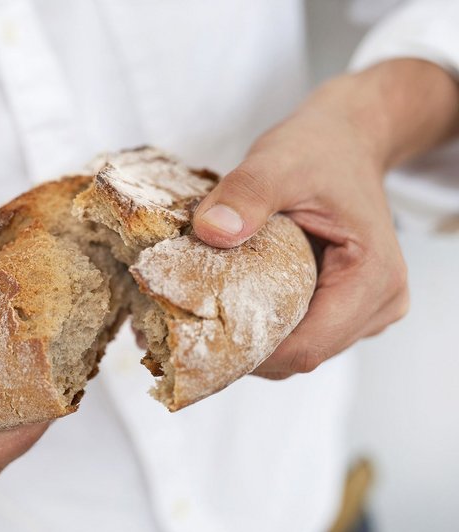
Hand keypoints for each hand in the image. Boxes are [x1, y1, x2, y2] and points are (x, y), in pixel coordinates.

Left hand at [192, 59, 458, 378]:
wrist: (344, 141)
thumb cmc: (318, 150)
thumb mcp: (278, 161)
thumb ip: (247, 194)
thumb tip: (212, 232)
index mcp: (374, 279)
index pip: (306, 347)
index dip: (249, 354)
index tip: (194, 342)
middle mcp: (379, 305)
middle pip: (300, 356)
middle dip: (243, 350)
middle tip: (185, 333)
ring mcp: (363, 312)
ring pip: (297, 351)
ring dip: (250, 342)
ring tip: (200, 320)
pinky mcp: (343, 308)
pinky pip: (297, 333)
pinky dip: (261, 325)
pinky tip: (225, 308)